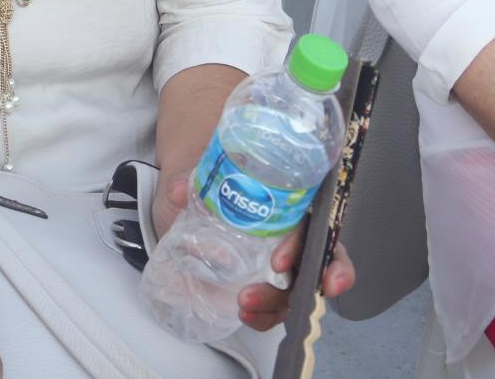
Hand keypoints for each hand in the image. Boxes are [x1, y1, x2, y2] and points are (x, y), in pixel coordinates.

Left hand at [153, 170, 357, 332]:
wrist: (193, 209)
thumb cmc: (211, 187)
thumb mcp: (200, 178)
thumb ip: (189, 180)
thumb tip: (177, 191)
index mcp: (289, 205)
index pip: (310, 223)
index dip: (302, 245)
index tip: (278, 262)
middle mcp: (293, 236)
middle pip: (318, 260)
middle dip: (312, 278)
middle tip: (275, 283)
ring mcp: (283, 266)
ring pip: (299, 289)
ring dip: (278, 302)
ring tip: (245, 305)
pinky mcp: (267, 287)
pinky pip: (278, 308)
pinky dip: (266, 317)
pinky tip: (247, 316)